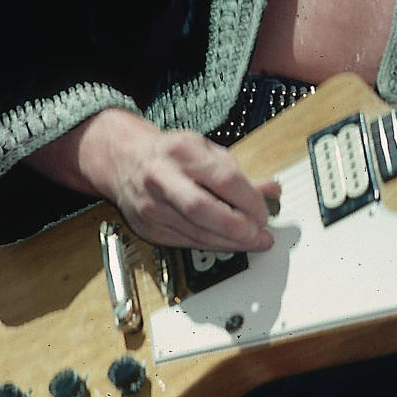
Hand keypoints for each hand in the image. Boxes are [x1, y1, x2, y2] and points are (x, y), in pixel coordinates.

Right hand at [28, 108, 280, 250]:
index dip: (249, 200)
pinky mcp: (148, 229)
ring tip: (252, 242)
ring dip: (230, 242)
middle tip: (260, 235)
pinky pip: (187, 244)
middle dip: (237, 228)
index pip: (223, 179)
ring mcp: (151, 205)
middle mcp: (161, 177)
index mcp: (181, 150)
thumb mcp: (207, 151)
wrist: (125, 161)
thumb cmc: (171, 154)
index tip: (264, 212)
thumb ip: (239, 173)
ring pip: (195, 233)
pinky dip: (212, 246)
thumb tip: (272, 190)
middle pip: (203, 210)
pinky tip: (228, 244)